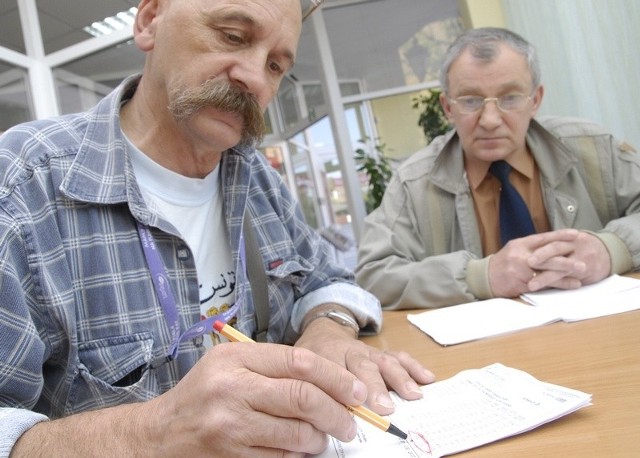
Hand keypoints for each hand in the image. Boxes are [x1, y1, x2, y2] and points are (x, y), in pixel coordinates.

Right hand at [144, 342, 366, 456]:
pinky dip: (299, 454)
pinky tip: (300, 449)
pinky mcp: (230, 454)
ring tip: (324, 436)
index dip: (335, 377)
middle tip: (351, 421)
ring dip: (320, 437)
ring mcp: (230, 424)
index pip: (299, 362)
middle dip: (337, 411)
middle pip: (302, 396)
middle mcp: (232, 388)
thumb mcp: (231, 364)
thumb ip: (273, 366)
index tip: (356, 391)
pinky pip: (281, 457)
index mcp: (235, 359)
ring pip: (296, 432)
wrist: (161, 433)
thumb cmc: (204, 393)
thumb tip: (329, 383)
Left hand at [295, 314, 435, 415]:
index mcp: (325, 358)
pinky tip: (427, 378)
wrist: (323, 334)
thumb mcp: (301, 373)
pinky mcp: (381, 353)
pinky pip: (398, 357)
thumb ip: (311, 391)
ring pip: (384, 361)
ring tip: (414, 395)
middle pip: (362, 367)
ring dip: (400, 378)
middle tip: (385, 408)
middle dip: (375, 387)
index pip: (333, 374)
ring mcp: (367, 352)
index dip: (342, 392)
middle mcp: (349, 353)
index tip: (353, 410)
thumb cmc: (312, 362)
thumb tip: (318, 421)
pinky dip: (413, 367)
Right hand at [489, 229, 610, 296]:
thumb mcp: (514, 250)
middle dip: (567, 258)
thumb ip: (532, 248)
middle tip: (583, 260)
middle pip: (548, 255)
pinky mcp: (521, 283)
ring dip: (567, 272)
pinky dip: (560, 284)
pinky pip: (544, 284)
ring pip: (548, 270)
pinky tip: (572, 284)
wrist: (484, 277)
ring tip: (582, 271)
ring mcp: (520, 270)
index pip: (543, 238)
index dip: (560, 236)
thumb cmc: (502, 264)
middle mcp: (520, 255)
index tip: (576, 234)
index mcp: (520, 244)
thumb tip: (553, 245)